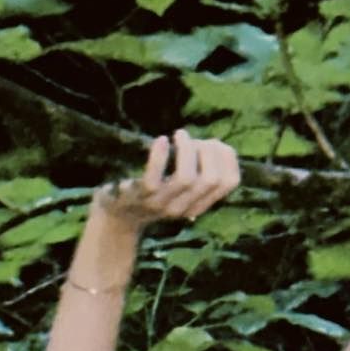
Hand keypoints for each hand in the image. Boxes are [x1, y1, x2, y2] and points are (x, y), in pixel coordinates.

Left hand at [93, 129, 239, 230]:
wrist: (119, 214)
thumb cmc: (152, 191)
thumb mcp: (179, 187)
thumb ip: (197, 172)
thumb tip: (216, 145)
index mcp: (199, 204)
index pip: (230, 182)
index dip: (228, 157)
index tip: (214, 143)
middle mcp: (185, 208)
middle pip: (212, 178)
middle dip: (208, 151)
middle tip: (194, 140)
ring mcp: (163, 204)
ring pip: (188, 178)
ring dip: (187, 150)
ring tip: (179, 136)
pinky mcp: (142, 197)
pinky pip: (154, 178)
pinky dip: (159, 156)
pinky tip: (161, 141)